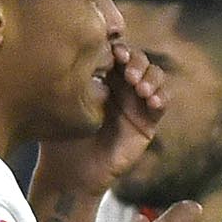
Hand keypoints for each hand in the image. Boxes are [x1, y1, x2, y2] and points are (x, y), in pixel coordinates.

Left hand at [40, 41, 165, 197]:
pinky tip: (151, 101)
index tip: (113, 52)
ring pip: (154, 76)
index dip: (118, 47)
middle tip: (127, 74)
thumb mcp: (59, 106)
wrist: (72, 174)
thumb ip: (69, 80)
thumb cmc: (59, 139)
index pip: (115, 51)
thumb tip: (75, 51)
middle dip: (136, 61)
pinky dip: (162, 97)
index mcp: (98, 76)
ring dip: (150, 77)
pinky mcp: (147, 121)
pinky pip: (162, 102)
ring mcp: (135, 102)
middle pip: (137, 59)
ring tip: (140, 89)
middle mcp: (119, 86)